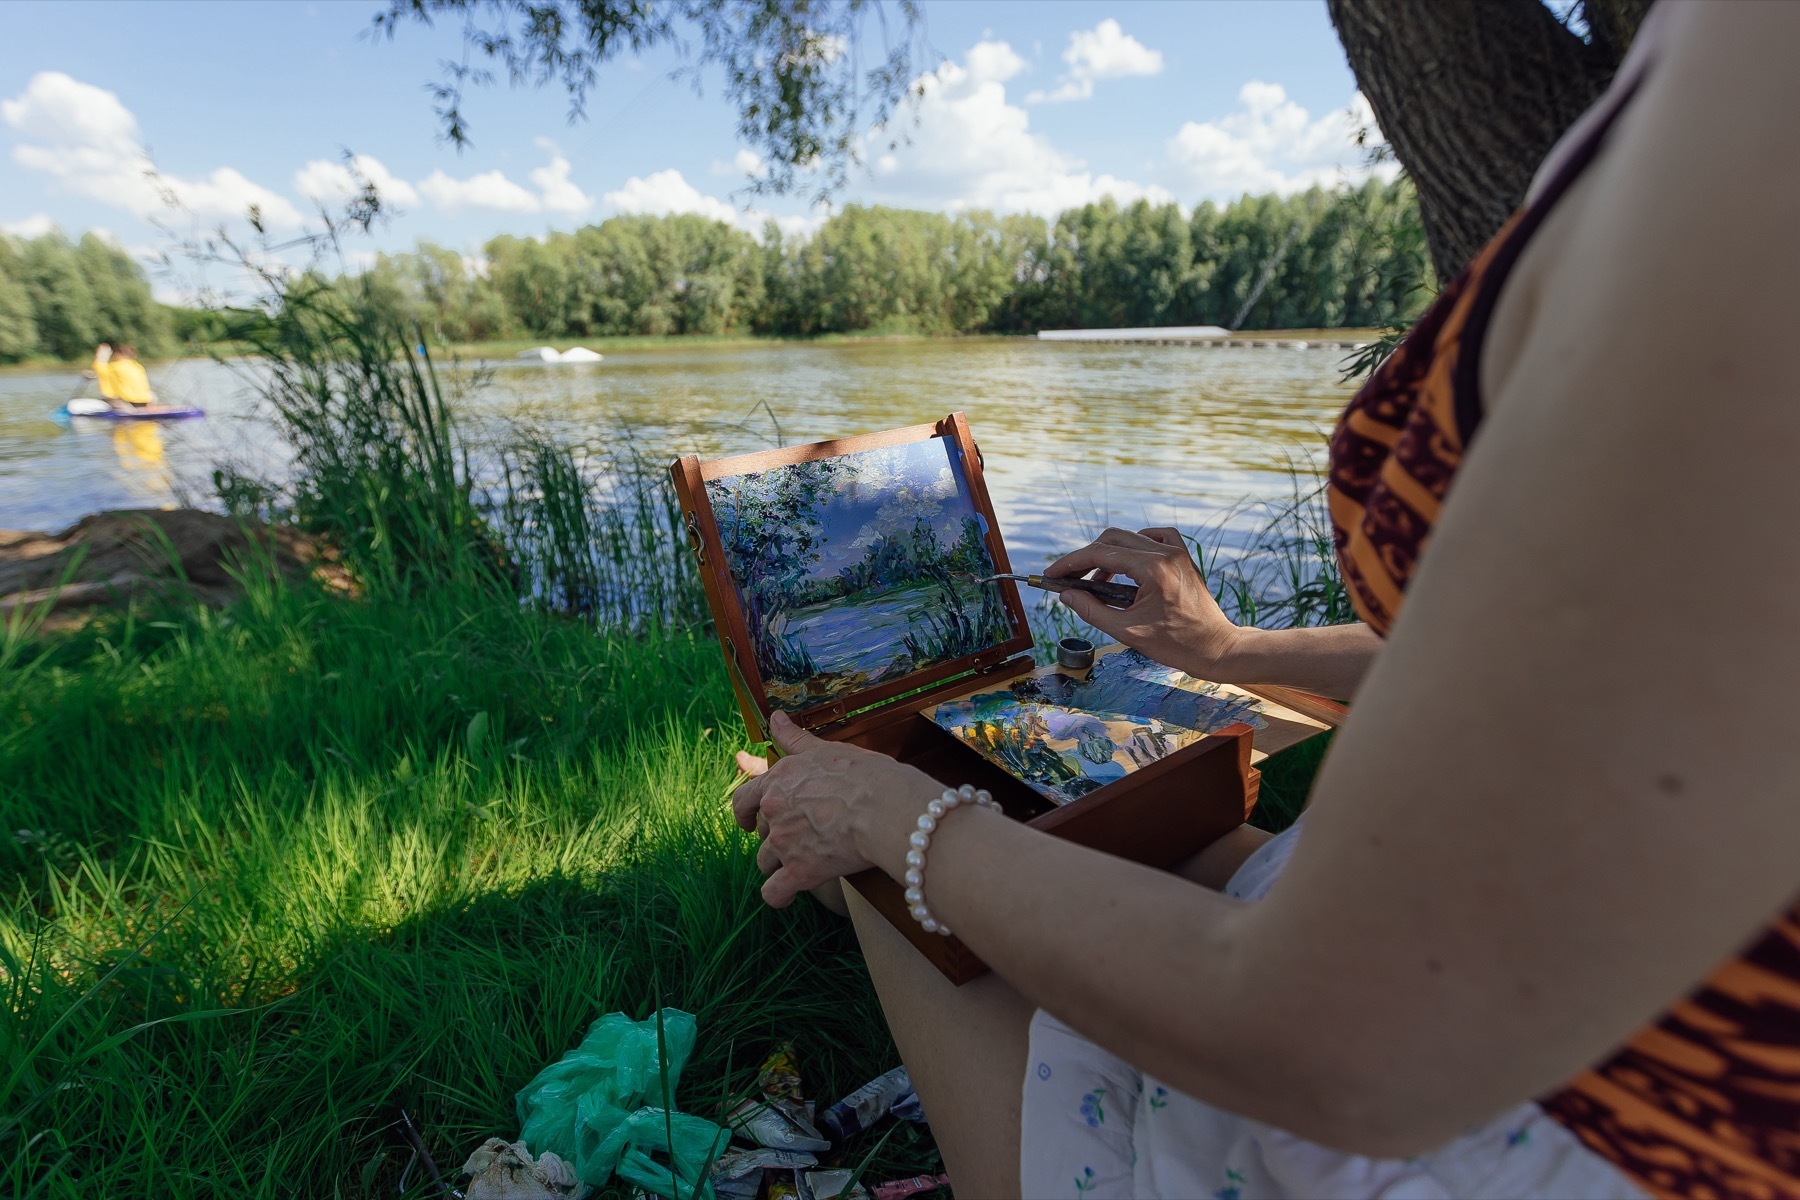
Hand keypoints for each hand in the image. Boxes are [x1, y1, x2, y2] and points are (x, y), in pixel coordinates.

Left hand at [731, 711, 940, 907]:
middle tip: (797, 839)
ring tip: (802, 863)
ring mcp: (784, 843)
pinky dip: (779, 896)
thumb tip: (775, 717)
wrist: (886, 808)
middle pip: (759, 832)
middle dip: (773, 838)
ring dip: (778, 864)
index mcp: (778, 780)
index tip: (746, 821)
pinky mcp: (799, 872)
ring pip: (765, 861)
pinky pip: (774, 893)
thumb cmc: (865, 775)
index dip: (743, 812)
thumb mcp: (826, 750)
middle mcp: (773, 811)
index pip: (744, 797)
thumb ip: (795, 738)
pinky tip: (790, 894)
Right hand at [1046, 527, 1247, 681]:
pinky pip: (1153, 538)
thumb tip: (1066, 595)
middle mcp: (1166, 552)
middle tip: (1069, 578)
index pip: (1101, 554)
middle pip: (1113, 539)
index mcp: (1153, 569)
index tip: (1052, 574)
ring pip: (1131, 537)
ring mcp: (1177, 552)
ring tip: (1095, 581)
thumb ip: (1092, 611)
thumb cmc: (1176, 645)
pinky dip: (1134, 547)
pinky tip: (1126, 564)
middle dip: (1086, 557)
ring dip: (1108, 554)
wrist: (1215, 647)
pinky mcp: (1182, 557)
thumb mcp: (1127, 631)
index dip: (1071, 563)